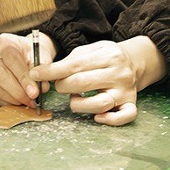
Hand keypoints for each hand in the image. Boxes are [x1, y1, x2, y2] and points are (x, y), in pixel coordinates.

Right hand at [0, 32, 55, 107]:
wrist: (25, 54)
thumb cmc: (32, 54)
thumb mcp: (41, 55)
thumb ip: (42, 69)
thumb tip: (41, 88)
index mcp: (5, 42)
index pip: (11, 60)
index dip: (23, 78)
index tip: (34, 92)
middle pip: (0, 75)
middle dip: (18, 91)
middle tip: (32, 99)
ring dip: (13, 98)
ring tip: (28, 101)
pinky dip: (7, 102)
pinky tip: (19, 101)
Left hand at [29, 36, 164, 125]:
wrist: (134, 61)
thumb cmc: (104, 57)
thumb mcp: (89, 50)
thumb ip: (70, 60)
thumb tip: (45, 73)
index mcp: (107, 56)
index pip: (73, 66)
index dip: (51, 72)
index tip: (34, 74)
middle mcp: (118, 73)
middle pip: (82, 84)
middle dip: (63, 86)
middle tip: (60, 86)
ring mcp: (126, 90)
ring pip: (100, 104)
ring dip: (80, 104)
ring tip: (76, 98)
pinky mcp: (131, 104)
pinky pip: (125, 117)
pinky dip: (110, 120)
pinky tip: (97, 117)